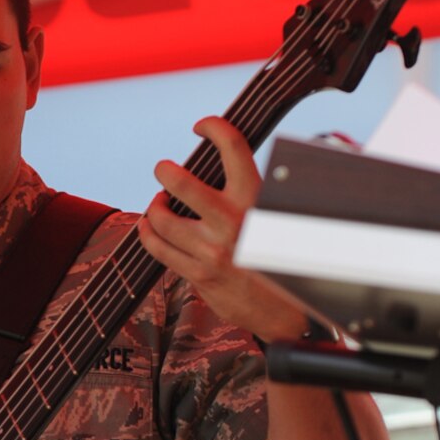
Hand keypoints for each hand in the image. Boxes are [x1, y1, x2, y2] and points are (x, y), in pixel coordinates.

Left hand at [139, 116, 308, 339]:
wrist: (291, 313)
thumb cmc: (284, 259)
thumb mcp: (278, 219)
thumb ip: (254, 194)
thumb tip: (231, 165)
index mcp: (256, 200)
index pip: (233, 148)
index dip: (214, 127)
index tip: (202, 126)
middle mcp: (232, 222)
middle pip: (181, 183)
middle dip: (165, 170)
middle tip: (164, 169)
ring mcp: (211, 250)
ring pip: (161, 219)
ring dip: (154, 206)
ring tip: (159, 204)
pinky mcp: (198, 274)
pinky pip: (159, 248)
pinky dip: (148, 233)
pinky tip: (149, 227)